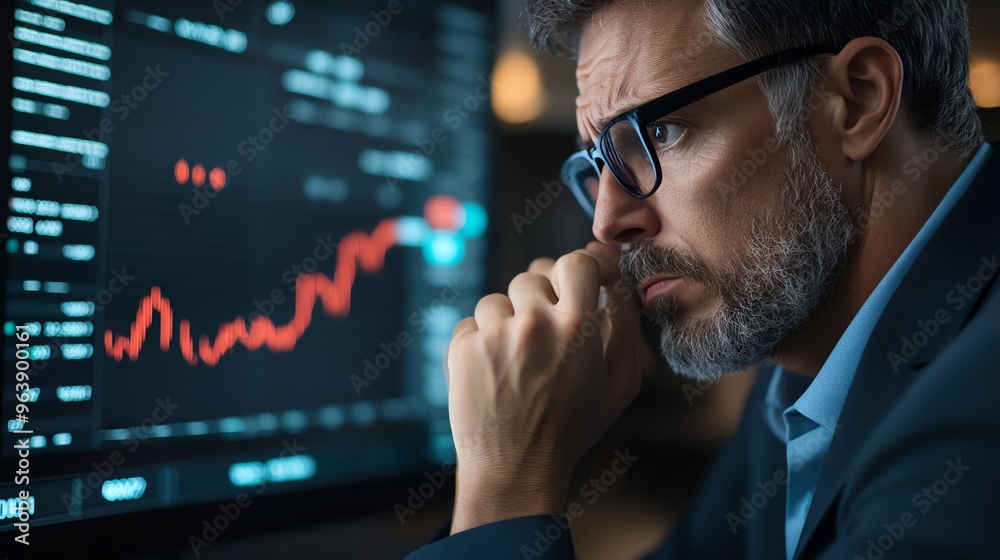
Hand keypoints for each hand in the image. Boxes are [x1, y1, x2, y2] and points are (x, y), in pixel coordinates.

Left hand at [445, 241, 641, 532]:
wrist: (515, 467)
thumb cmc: (574, 426)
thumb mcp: (622, 381)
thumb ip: (625, 323)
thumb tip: (616, 281)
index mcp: (577, 326)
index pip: (576, 262)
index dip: (579, 269)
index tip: (580, 284)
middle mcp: (533, 322)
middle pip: (534, 276)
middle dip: (541, 300)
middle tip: (546, 337)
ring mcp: (493, 333)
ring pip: (499, 300)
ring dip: (508, 321)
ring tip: (517, 362)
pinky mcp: (462, 347)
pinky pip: (472, 322)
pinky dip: (481, 341)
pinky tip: (494, 372)